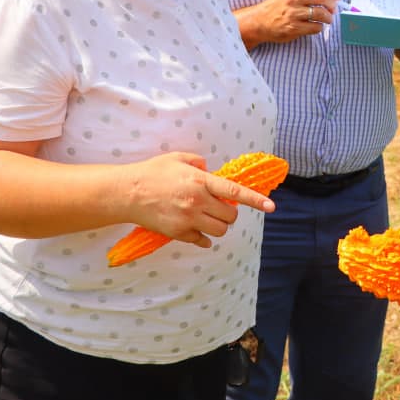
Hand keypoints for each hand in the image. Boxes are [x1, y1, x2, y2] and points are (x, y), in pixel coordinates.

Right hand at [118, 152, 276, 248]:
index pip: (234, 192)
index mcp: (200, 181)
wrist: (127, 193)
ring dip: (219, 225)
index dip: (255, 200)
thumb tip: (210, 171)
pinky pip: (202, 241)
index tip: (271, 206)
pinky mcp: (178, 233)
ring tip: (208, 217)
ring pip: (220, 231)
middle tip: (220, 208)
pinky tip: (198, 230)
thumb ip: (199, 163)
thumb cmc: (153, 172)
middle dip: (230, 213)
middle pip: (230, 217)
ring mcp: (188, 219)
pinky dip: (204, 237)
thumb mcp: (178, 158)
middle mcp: (198, 202)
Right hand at [236, 0, 340, 47]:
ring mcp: (293, 13)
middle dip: (333, 4)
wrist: (260, 21)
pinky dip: (320, 27)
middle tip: (334, 9)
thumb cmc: (277, 5)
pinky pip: (315, 27)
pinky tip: (317, 26)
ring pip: (321, 13)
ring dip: (329, 17)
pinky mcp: (294, 28)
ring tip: (328, 19)